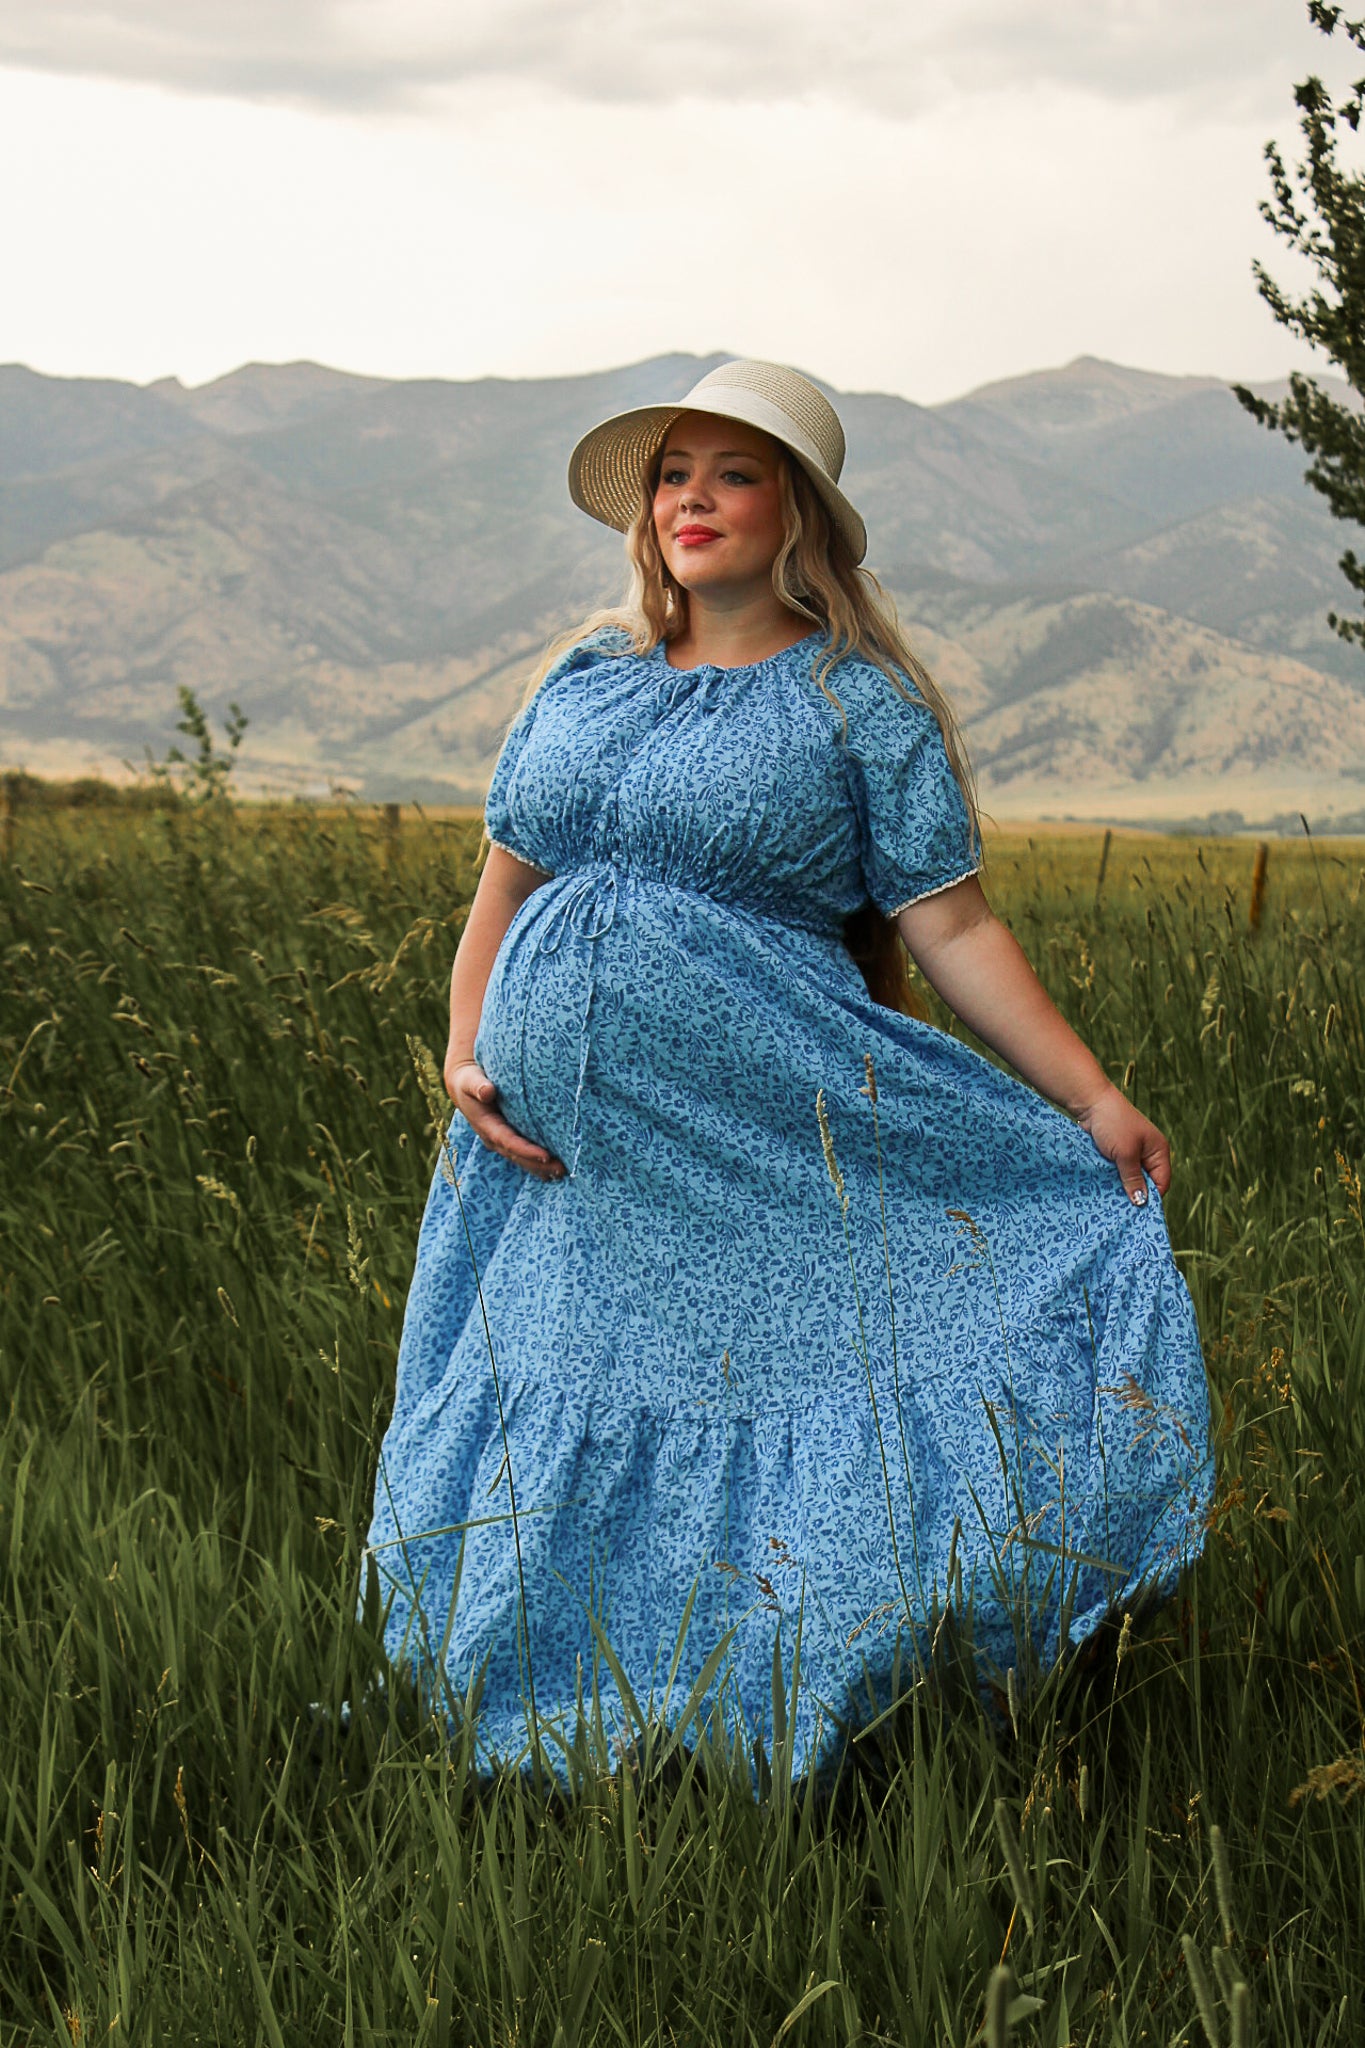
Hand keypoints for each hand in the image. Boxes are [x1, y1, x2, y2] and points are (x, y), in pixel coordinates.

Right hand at [444, 1057, 564, 1180]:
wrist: (464, 1086)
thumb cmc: (470, 1081)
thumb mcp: (470, 1080)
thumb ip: (478, 1086)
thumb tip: (487, 1091)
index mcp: (486, 1126)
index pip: (508, 1141)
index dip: (526, 1150)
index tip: (545, 1156)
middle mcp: (494, 1138)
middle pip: (518, 1156)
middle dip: (539, 1164)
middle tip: (562, 1169)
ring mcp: (501, 1141)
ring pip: (522, 1159)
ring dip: (541, 1168)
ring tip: (562, 1173)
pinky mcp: (508, 1139)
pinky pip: (523, 1155)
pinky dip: (538, 1163)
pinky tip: (554, 1169)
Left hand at [1074, 1082, 1170, 1203]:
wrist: (1090, 1103)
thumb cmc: (1113, 1124)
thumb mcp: (1125, 1153)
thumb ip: (1133, 1178)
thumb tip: (1140, 1202)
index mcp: (1158, 1152)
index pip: (1161, 1183)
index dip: (1151, 1198)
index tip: (1136, 1212)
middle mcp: (1147, 1154)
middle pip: (1145, 1183)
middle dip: (1134, 1194)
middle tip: (1121, 1210)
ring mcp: (1131, 1154)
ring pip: (1129, 1179)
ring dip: (1120, 1188)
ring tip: (1111, 1202)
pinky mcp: (1115, 1154)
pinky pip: (1116, 1173)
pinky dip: (1111, 1180)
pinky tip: (1103, 1191)